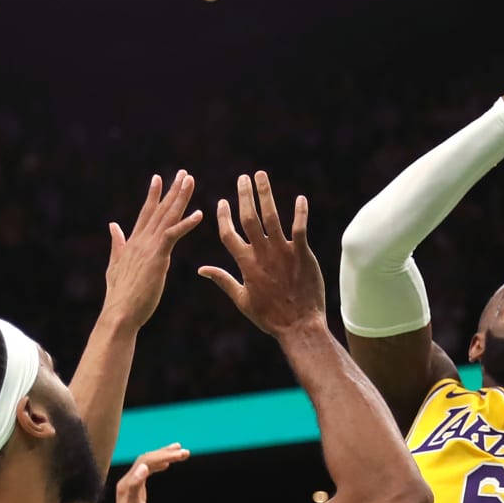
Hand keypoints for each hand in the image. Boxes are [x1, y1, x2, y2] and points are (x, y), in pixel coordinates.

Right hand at [103, 172, 203, 330]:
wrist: (120, 312)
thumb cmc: (121, 294)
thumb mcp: (116, 264)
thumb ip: (116, 243)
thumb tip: (113, 226)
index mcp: (134, 242)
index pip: (145, 213)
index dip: (153, 196)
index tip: (158, 178)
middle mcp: (141, 240)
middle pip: (159, 210)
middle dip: (171, 190)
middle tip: (182, 172)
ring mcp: (149, 247)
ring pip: (167, 217)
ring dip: (179, 198)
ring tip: (189, 180)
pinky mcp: (157, 257)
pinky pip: (173, 235)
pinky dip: (186, 223)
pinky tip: (199, 213)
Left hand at [108, 444, 189, 502]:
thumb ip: (136, 487)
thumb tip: (143, 467)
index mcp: (129, 482)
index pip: (147, 461)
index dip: (164, 455)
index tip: (182, 454)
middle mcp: (128, 480)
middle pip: (147, 459)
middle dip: (166, 453)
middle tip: (185, 451)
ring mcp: (131, 485)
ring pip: (147, 464)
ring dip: (164, 456)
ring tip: (179, 453)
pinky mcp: (136, 491)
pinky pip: (147, 472)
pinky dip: (158, 465)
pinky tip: (166, 466)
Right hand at [199, 173, 325, 338]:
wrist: (299, 326)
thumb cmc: (270, 316)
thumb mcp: (241, 300)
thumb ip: (223, 279)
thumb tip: (200, 269)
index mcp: (245, 264)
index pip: (228, 234)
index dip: (223, 216)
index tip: (222, 202)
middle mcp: (262, 254)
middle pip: (249, 218)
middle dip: (244, 195)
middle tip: (242, 177)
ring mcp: (283, 253)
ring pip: (271, 217)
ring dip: (265, 194)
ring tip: (261, 176)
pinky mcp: (303, 255)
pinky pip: (300, 228)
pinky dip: (300, 212)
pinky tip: (300, 198)